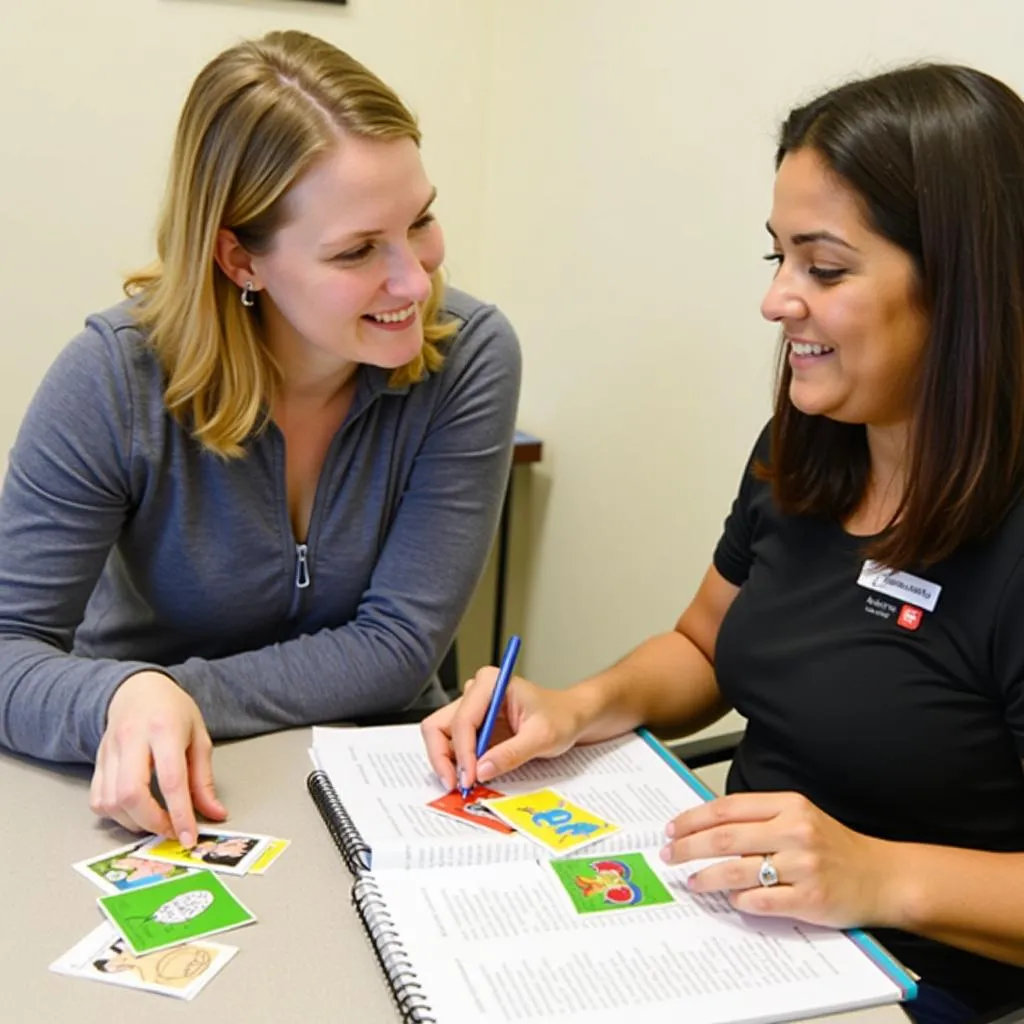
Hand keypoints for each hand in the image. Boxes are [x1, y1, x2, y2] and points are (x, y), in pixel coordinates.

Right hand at [89, 671, 226, 846]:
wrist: (138, 689)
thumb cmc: (173, 711)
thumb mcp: (199, 737)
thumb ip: (204, 779)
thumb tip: (215, 814)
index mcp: (165, 729)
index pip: (171, 780)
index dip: (180, 814)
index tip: (188, 837)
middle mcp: (132, 739)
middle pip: (131, 793)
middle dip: (151, 822)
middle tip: (170, 830)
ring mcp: (109, 750)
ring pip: (110, 801)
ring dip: (133, 822)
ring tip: (154, 820)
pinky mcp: (96, 761)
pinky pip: (97, 799)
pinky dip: (115, 814)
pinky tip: (133, 811)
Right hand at [421, 667, 592, 790]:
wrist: (570, 717)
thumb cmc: (560, 718)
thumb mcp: (542, 737)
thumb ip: (512, 753)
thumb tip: (482, 770)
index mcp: (491, 683)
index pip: (463, 720)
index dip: (463, 752)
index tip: (470, 778)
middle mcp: (476, 692)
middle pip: (440, 725)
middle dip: (443, 757)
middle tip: (456, 784)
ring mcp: (471, 708)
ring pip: (441, 735)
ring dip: (447, 762)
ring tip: (463, 784)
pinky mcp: (473, 725)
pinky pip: (452, 745)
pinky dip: (456, 763)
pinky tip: (469, 778)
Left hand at [661, 791, 892, 927]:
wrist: (884, 877)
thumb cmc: (835, 847)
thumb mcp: (800, 816)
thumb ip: (759, 817)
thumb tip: (706, 825)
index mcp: (789, 805)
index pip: (727, 808)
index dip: (692, 819)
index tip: (673, 829)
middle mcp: (795, 831)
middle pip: (724, 838)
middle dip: (688, 847)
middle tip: (670, 855)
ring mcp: (803, 866)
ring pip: (736, 871)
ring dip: (706, 877)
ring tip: (692, 881)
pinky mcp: (809, 899)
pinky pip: (760, 901)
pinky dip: (738, 900)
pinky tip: (729, 899)